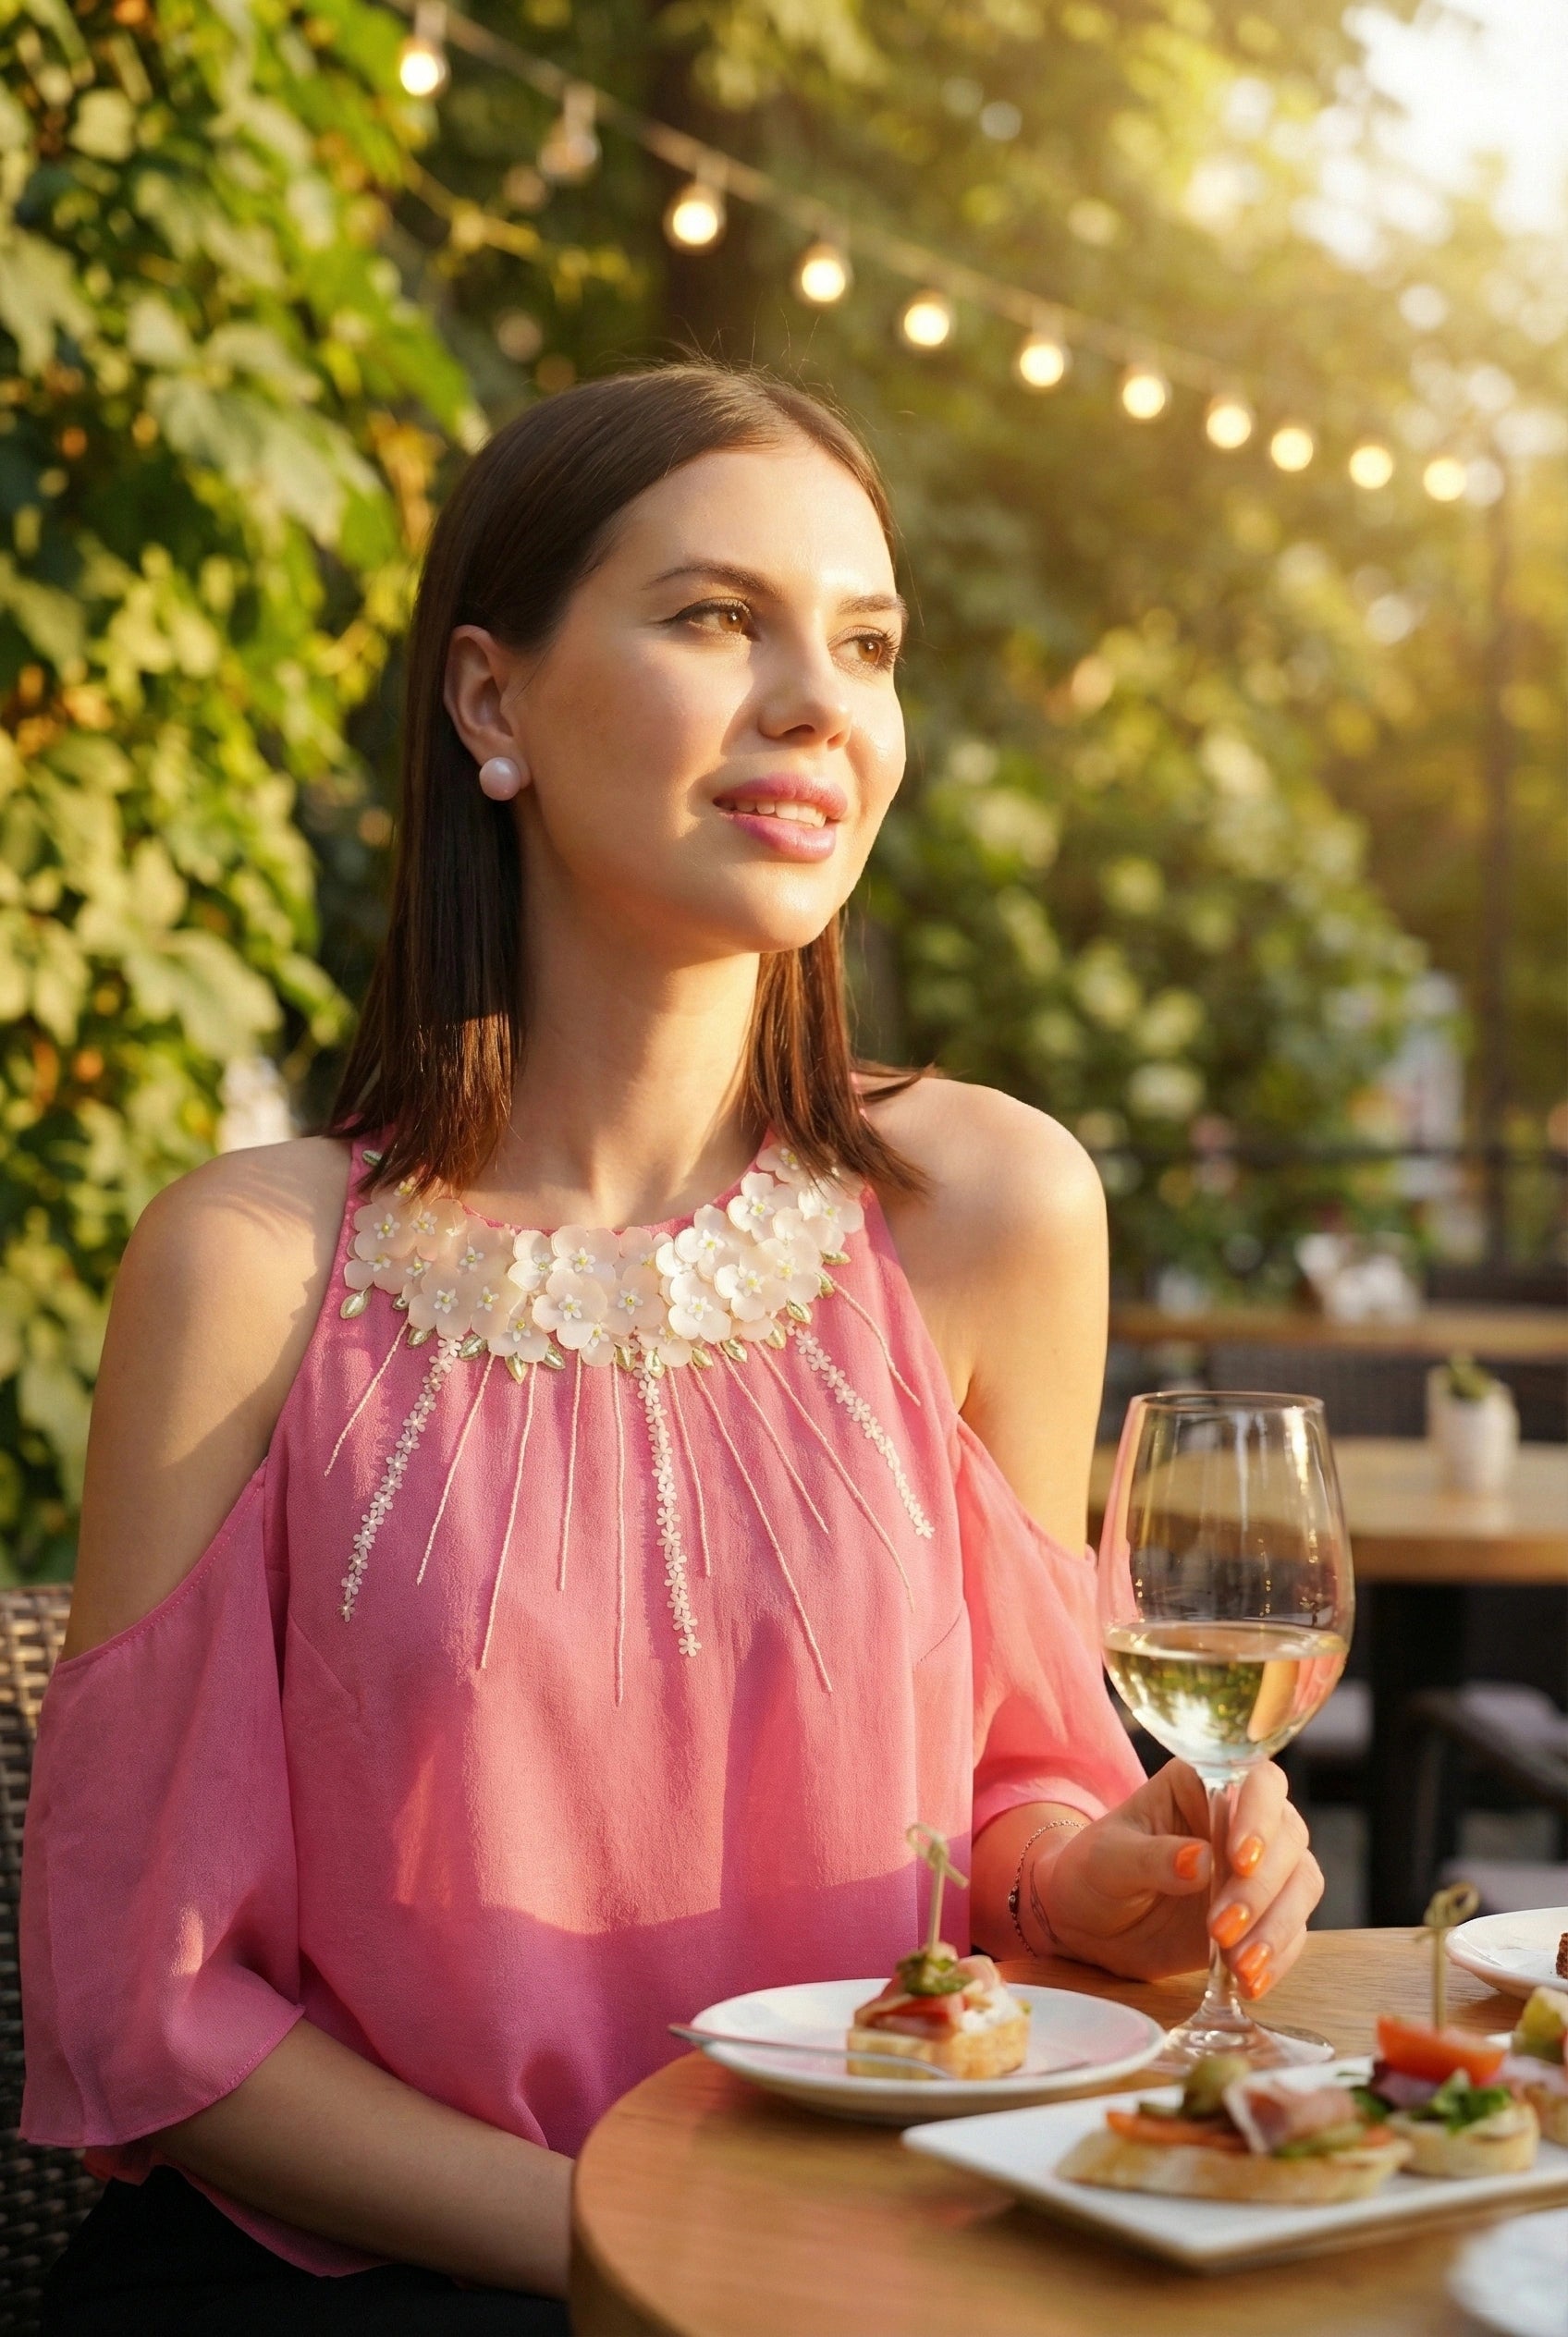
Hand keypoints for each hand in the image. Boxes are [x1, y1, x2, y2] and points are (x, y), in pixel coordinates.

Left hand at [1038, 1760, 1323, 1988]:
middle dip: (1261, 1888)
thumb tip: (1200, 1861)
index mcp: (1202, 1784)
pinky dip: (1277, 1958)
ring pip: (1301, 1884)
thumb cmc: (1094, 1872)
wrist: (1091, 1924)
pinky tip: (1250, 1983)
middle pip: (1288, 1838)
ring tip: (1238, 1966)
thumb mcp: (1107, 1860)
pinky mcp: (1264, 1915)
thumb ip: (1150, 1857)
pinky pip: (1292, 1931)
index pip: (1256, 1782)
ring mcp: (1260, 1868)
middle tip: (1220, 1930)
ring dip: (1277, 1927)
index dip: (1259, 1816)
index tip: (1239, 1859)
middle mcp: (1242, 1818)